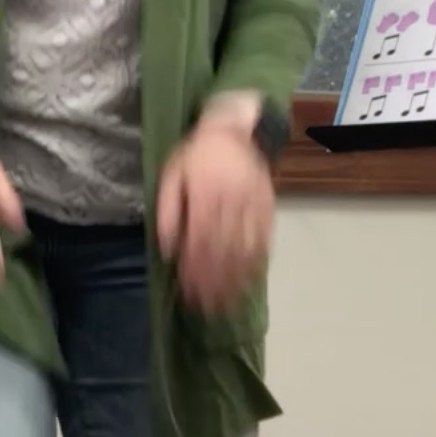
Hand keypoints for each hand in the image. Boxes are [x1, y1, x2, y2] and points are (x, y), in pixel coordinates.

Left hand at [156, 118, 274, 313]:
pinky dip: (255, 265)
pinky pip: (263, 241)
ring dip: (234, 281)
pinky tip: (248, 281)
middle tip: (204, 308)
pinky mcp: (267, 208)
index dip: (194, 270)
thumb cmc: (196, 154)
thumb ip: (168, 212)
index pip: (200, 242)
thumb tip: (168, 250)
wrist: (234, 128)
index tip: (188, 292)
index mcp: (205, 195)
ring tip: (224, 304)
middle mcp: (231, 203)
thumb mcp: (171, 175)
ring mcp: (253, 207)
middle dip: (213, 283)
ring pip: (244, 251)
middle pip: (223, 251)